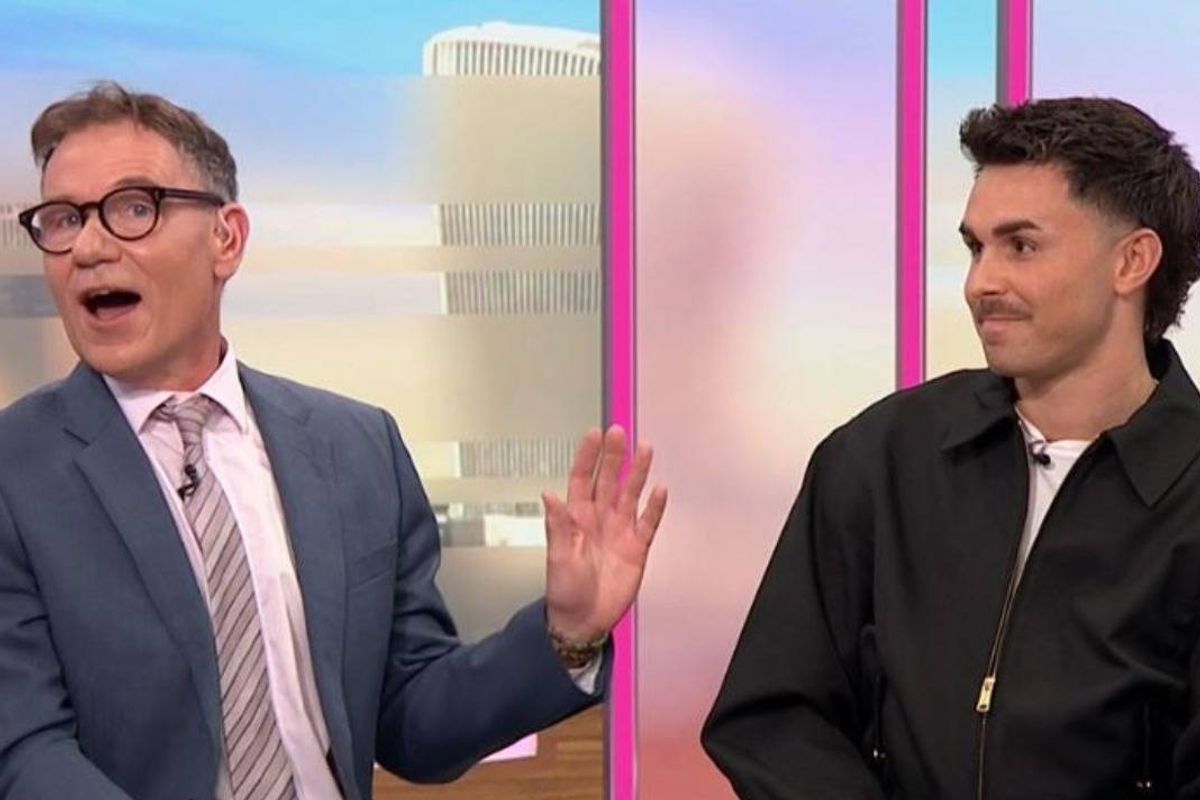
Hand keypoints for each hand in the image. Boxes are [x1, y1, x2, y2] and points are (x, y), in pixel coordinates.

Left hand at [543, 425, 667, 642]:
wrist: (584, 621)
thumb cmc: (565, 590)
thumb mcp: (558, 558)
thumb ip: (557, 525)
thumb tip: (549, 495)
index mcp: (577, 518)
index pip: (582, 479)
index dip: (588, 457)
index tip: (594, 434)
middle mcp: (599, 519)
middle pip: (609, 480)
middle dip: (614, 456)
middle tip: (620, 432)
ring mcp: (620, 531)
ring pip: (630, 495)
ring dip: (637, 473)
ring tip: (645, 449)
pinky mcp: (637, 548)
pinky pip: (648, 523)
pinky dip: (655, 508)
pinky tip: (660, 490)